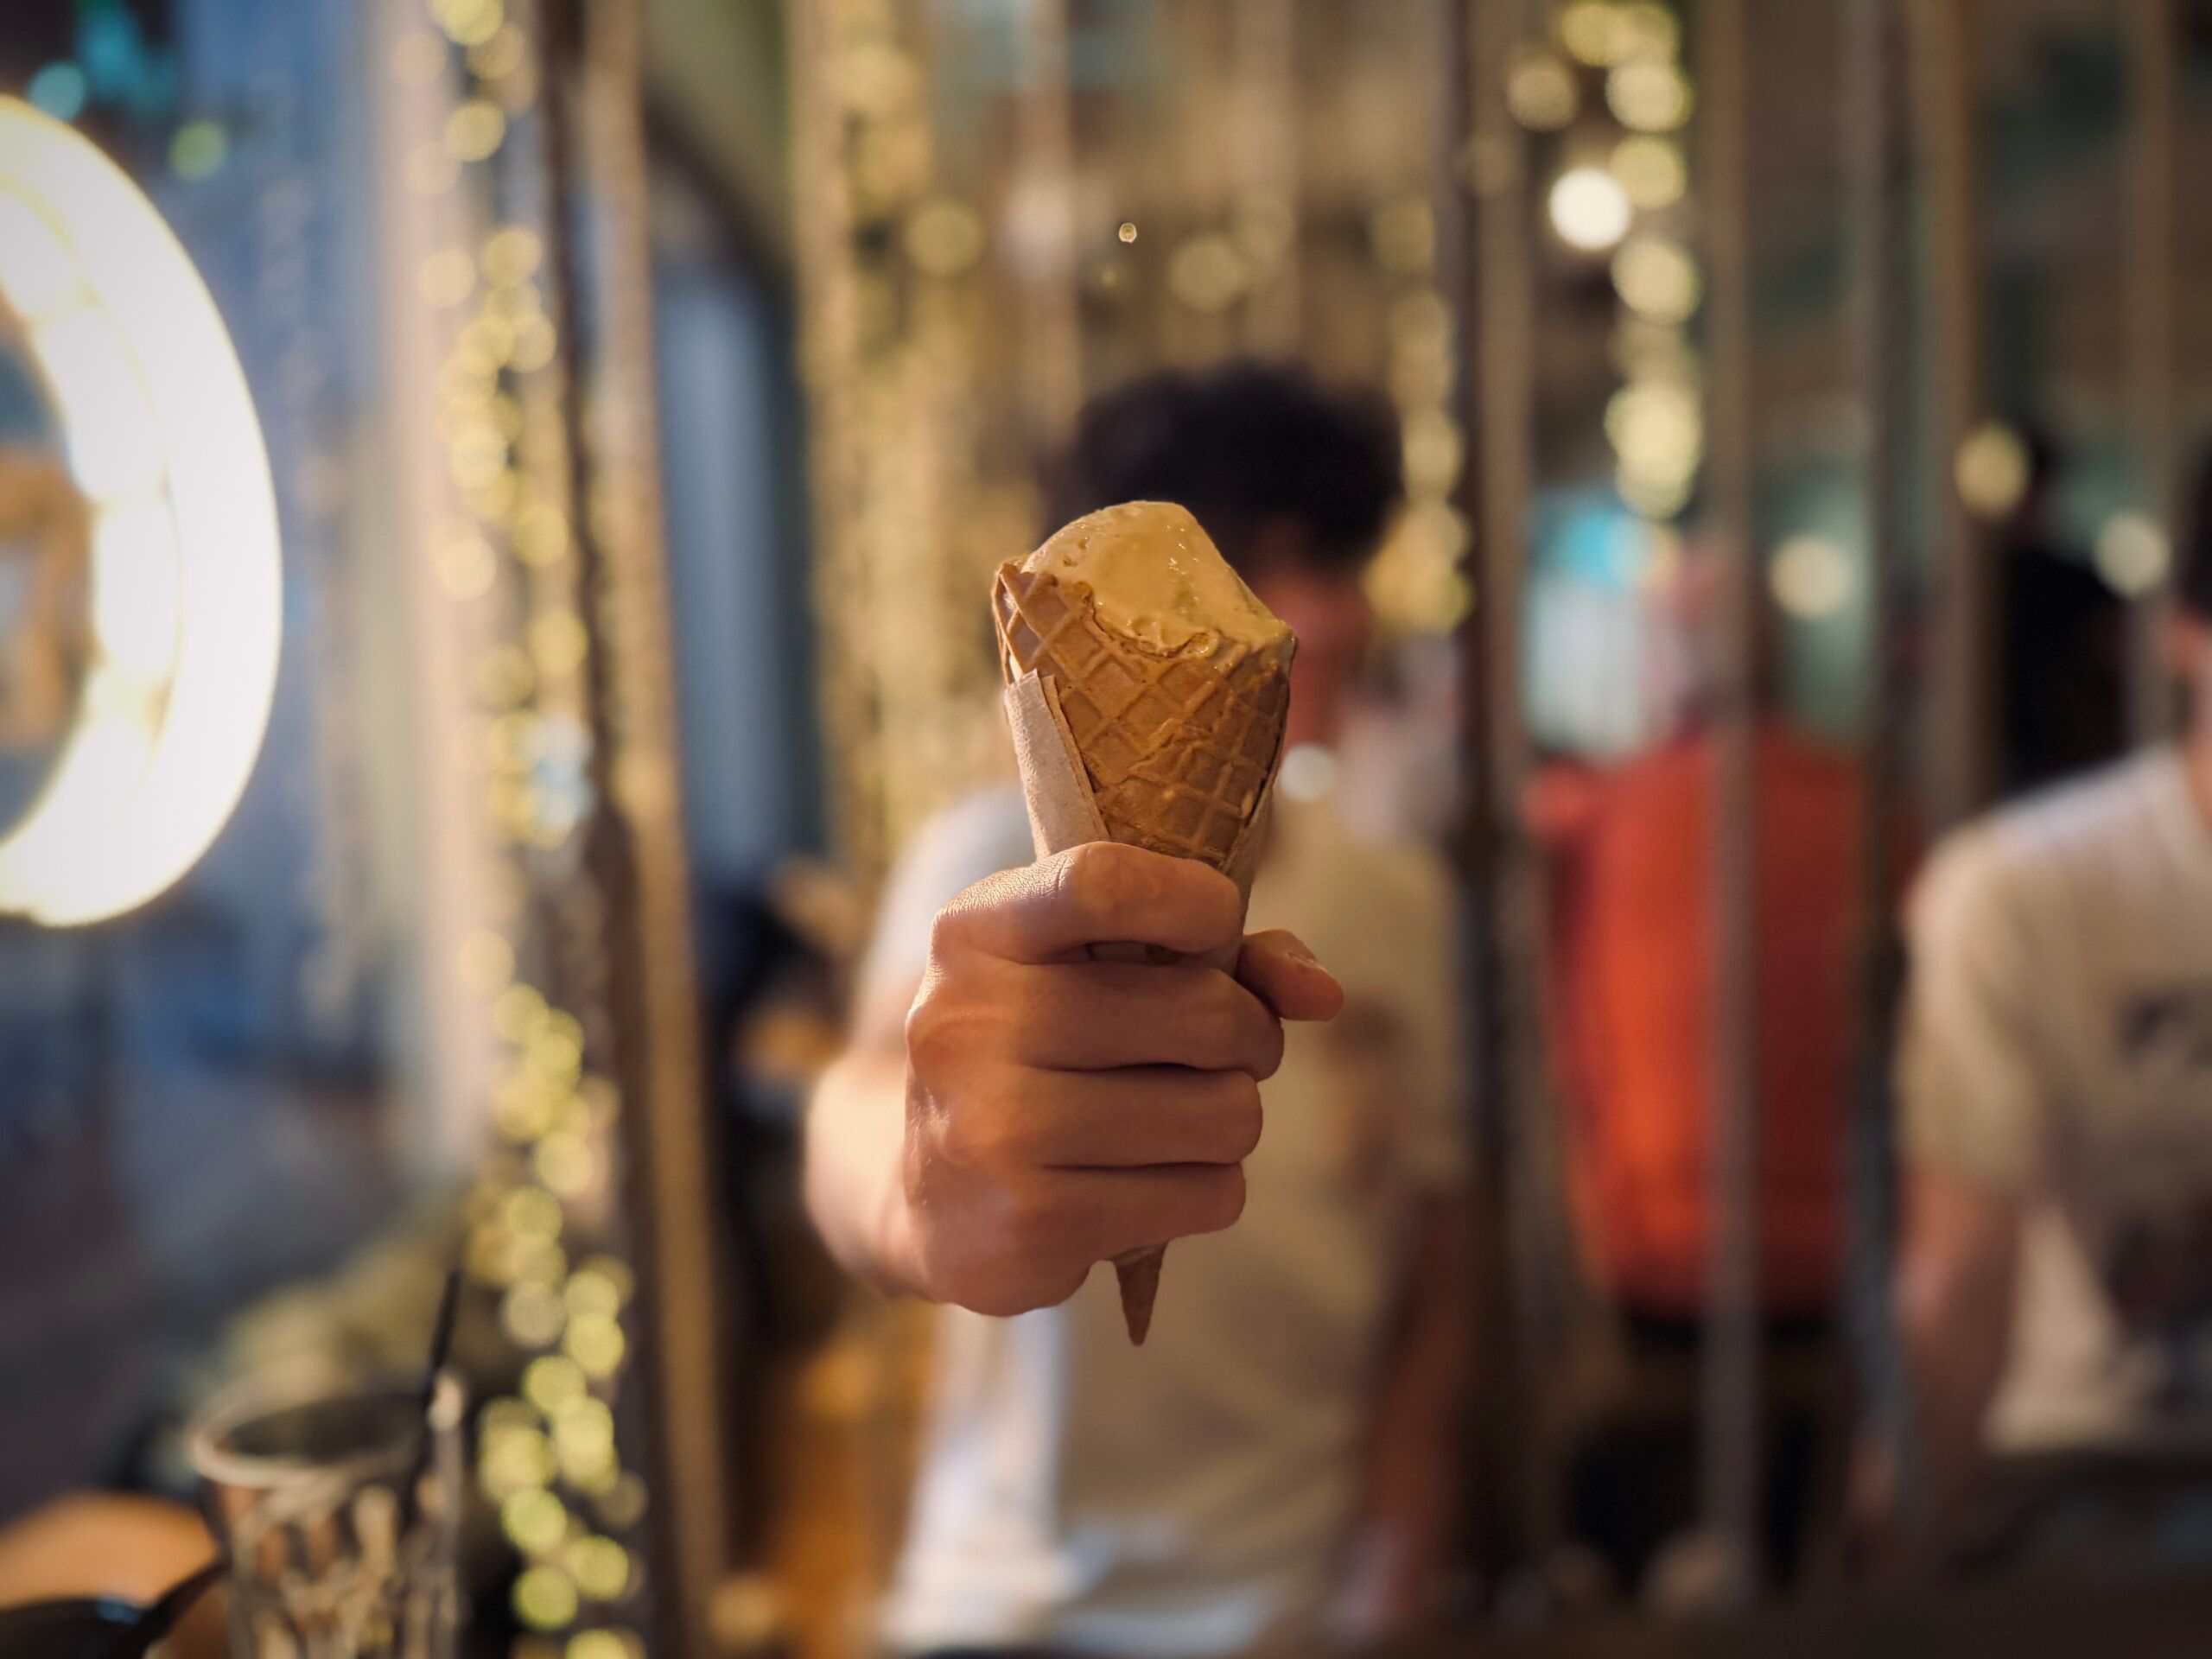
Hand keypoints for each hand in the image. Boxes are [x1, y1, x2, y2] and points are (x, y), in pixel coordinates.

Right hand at [885, 841, 1341, 1315]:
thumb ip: (1217, 952)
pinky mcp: (1031, 1223)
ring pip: (1224, 1113)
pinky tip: (1149, 1183)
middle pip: (1204, 1012)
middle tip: (1225, 1053)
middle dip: (1249, 1036)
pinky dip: (1206, 1190)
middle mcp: (967, 1023)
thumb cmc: (1038, 1052)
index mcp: (974, 933)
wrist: (922, 1195)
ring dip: (1231, 1120)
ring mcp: (993, 1129)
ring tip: (1181, 1121)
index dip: (1196, 903)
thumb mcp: (1090, 970)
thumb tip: (1325, 994)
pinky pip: (1208, 1195)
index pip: (1103, 882)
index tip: (1214, 928)